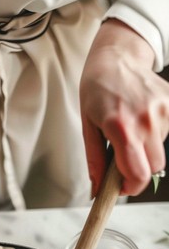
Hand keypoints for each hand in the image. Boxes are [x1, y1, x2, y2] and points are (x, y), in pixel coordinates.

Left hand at [80, 20, 168, 196]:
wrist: (116, 57)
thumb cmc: (97, 91)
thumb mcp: (88, 128)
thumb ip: (95, 162)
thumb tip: (97, 191)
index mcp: (121, 128)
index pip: (138, 174)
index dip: (131, 187)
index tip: (123, 187)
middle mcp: (145, 119)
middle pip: (154, 167)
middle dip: (139, 171)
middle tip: (124, 163)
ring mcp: (161, 110)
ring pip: (160, 150)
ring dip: (146, 150)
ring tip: (131, 131)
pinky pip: (166, 133)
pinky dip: (155, 134)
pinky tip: (142, 120)